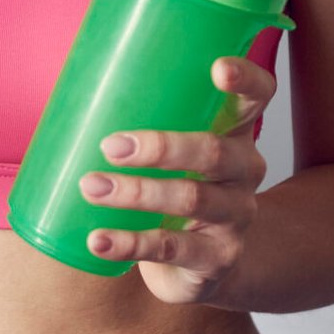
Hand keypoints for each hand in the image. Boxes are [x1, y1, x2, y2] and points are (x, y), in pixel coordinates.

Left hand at [77, 57, 275, 308]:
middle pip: (214, 151)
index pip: (258, 97)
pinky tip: (98, 240)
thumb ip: (148, 120)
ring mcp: (236, 218)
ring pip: (190, 199)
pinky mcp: (217, 259)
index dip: (245, 80)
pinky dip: (129, 244)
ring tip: (90, 187)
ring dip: (135, 193)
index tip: (218, 67)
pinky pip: (171, 249)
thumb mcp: (178, 154)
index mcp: (236, 133)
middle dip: (161, 147)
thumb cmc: (180, 187)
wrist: (211, 265)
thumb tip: (75, 90)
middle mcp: (245, 171)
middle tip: (110, 145)